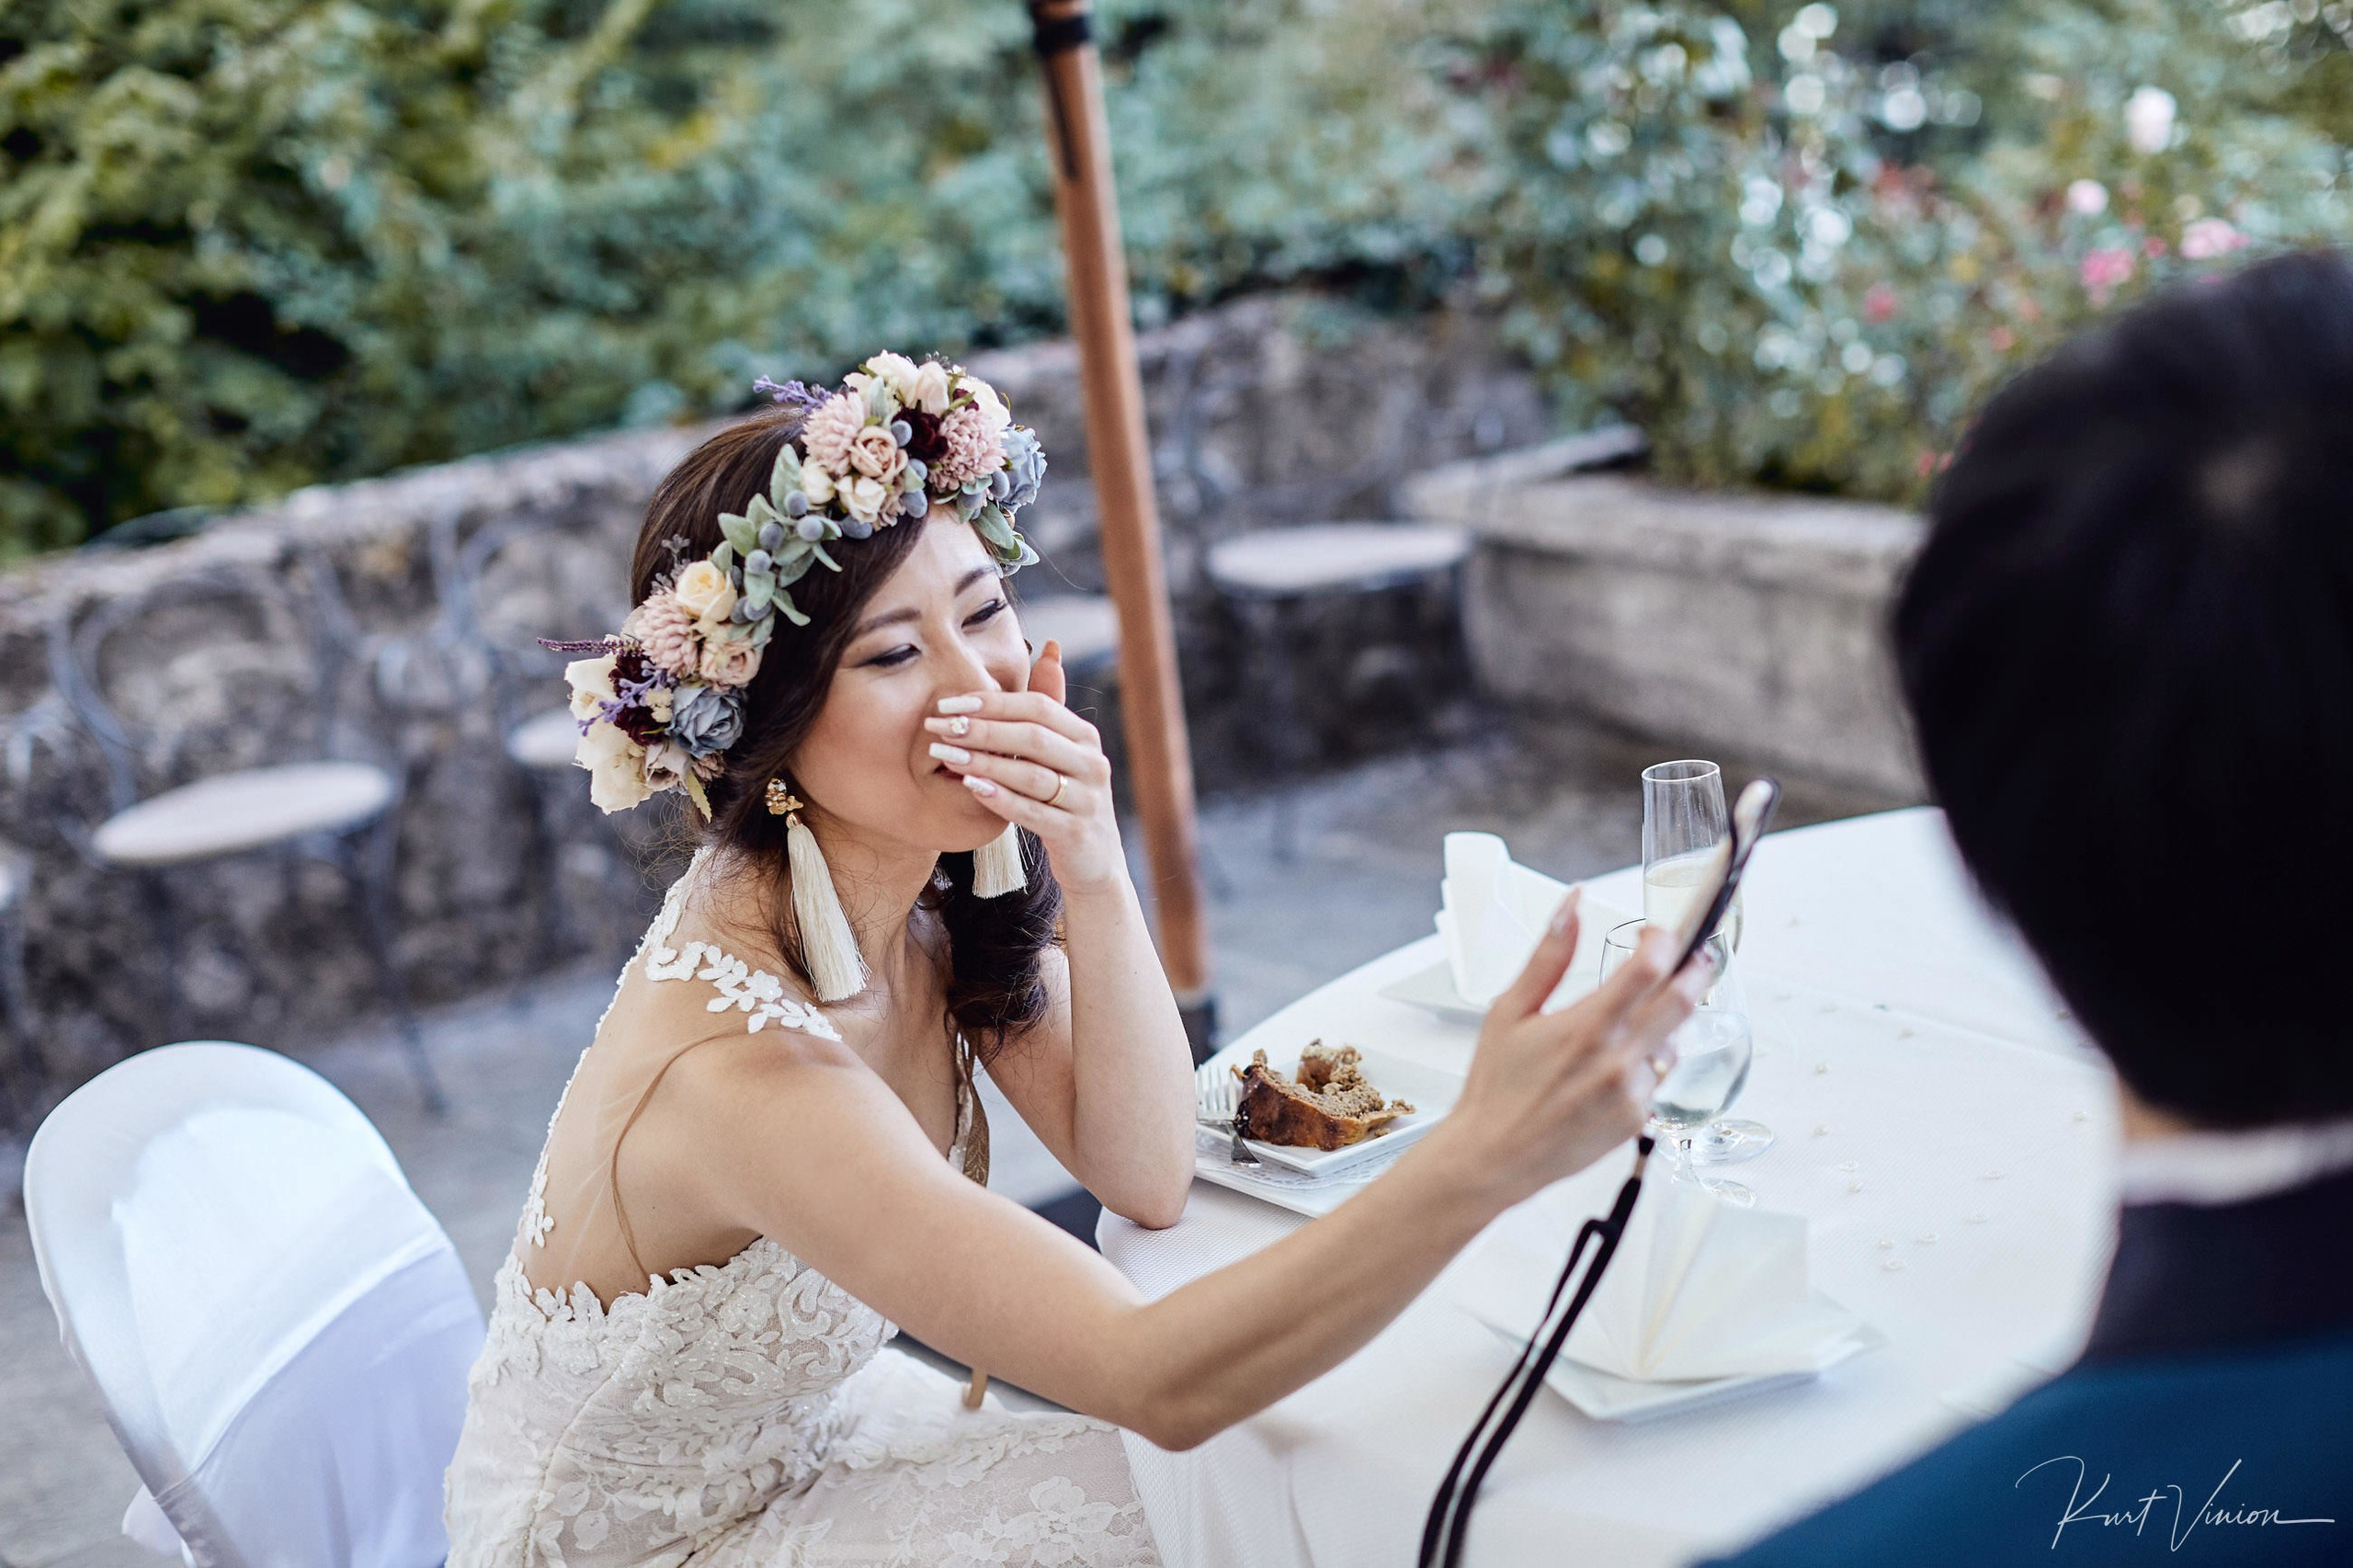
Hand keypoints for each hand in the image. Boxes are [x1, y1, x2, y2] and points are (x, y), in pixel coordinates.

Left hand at [926, 640, 1126, 893]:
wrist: (1094, 863)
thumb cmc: (1067, 799)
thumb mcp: (1064, 752)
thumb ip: (1051, 705)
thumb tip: (1048, 647)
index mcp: (1086, 738)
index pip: (1039, 708)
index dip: (995, 702)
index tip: (951, 701)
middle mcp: (1092, 764)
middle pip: (1034, 737)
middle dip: (982, 729)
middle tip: (940, 726)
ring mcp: (1087, 800)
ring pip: (1031, 774)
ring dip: (984, 762)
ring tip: (946, 755)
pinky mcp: (1075, 833)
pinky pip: (1034, 812)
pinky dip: (1001, 798)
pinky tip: (971, 788)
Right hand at [1430, 889, 1712, 1207]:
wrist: (1494, 1155)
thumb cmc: (1496, 1087)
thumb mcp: (1510, 1010)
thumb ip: (1548, 956)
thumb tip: (1571, 907)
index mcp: (1588, 1027)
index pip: (1650, 969)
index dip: (1664, 940)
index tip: (1657, 933)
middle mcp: (1618, 1060)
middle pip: (1683, 1001)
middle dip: (1696, 969)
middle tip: (1695, 955)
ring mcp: (1633, 1093)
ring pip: (1674, 1041)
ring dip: (1668, 1020)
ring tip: (1639, 1016)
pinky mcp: (1637, 1119)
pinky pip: (1659, 1078)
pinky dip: (1647, 1060)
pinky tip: (1615, 1063)